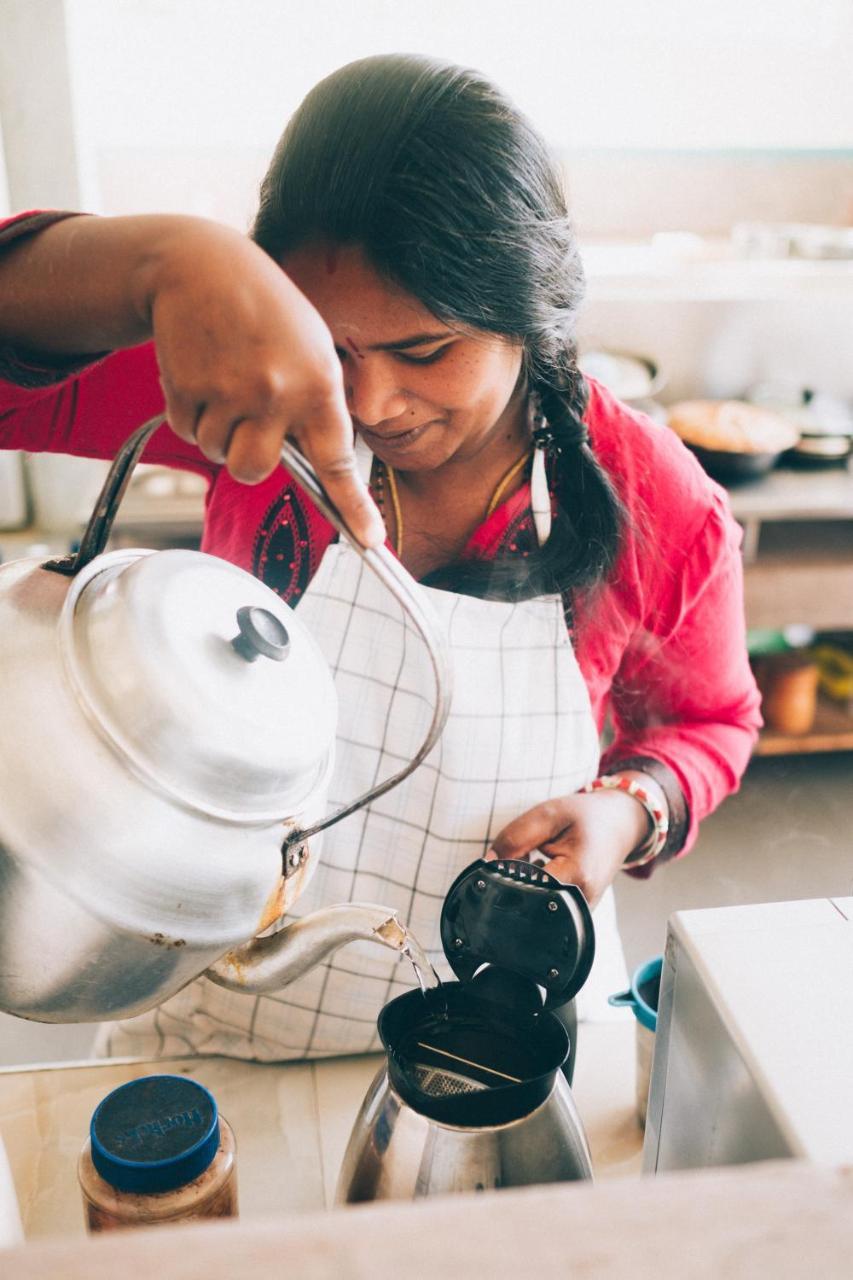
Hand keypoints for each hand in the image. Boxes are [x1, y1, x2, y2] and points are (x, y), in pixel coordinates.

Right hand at [143, 219, 384, 546]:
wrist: (203, 267)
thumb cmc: (267, 312)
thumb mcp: (312, 347)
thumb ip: (315, 403)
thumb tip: (311, 460)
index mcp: (317, 385)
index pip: (336, 460)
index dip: (354, 506)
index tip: (370, 541)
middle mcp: (275, 394)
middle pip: (254, 470)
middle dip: (248, 455)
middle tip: (250, 418)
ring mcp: (228, 393)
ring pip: (218, 452)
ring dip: (219, 429)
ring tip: (228, 379)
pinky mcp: (186, 388)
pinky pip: (188, 430)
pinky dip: (192, 412)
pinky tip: (203, 372)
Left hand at [487, 788, 651, 906]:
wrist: (619, 825)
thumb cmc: (585, 818)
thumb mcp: (548, 814)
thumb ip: (515, 837)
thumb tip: (488, 864)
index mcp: (577, 874)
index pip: (523, 886)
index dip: (508, 871)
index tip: (514, 854)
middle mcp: (581, 902)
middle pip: (526, 900)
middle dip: (516, 878)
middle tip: (533, 851)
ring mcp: (581, 913)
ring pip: (533, 906)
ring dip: (526, 883)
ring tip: (543, 858)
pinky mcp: (577, 915)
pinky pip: (543, 907)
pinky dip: (536, 888)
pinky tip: (546, 870)